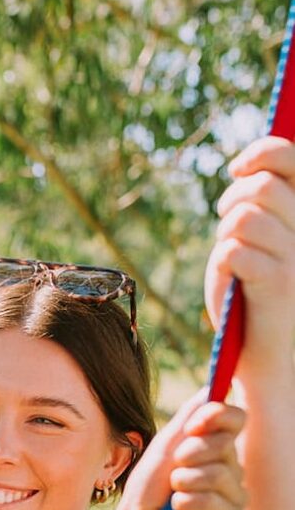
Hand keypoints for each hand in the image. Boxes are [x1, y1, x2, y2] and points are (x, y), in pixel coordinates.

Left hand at [116, 392, 246, 509]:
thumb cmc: (147, 489)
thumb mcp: (166, 446)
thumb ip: (190, 417)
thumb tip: (212, 388)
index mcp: (216, 448)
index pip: (236, 419)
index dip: (217, 416)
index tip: (193, 426)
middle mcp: (231, 470)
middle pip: (226, 443)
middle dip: (190, 454)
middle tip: (172, 473)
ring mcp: (234, 497)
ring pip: (220, 473)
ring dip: (184, 482)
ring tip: (172, 495)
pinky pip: (217, 503)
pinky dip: (188, 505)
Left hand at [205, 136, 294, 378]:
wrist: (268, 357)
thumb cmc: (254, 299)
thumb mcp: (259, 244)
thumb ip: (259, 208)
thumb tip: (247, 168)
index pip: (293, 159)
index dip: (263, 153)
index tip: (238, 167)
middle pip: (261, 188)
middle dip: (231, 201)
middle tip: (224, 220)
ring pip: (244, 218)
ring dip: (226, 235)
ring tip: (230, 256)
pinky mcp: (278, 284)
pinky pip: (233, 251)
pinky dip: (222, 264)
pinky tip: (230, 281)